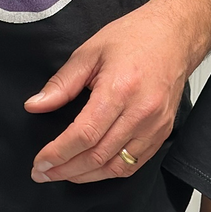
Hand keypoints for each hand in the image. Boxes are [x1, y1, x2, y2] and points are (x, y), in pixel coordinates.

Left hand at [26, 0, 194, 184]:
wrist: (175, 36)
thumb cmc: (134, 38)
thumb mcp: (89, 53)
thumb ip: (62, 84)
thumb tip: (35, 105)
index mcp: (119, 90)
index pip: (83, 135)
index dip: (58, 154)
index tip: (40, 163)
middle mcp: (140, 112)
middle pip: (97, 156)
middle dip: (65, 170)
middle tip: (43, 173)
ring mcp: (155, 125)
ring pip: (116, 166)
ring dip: (85, 176)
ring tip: (63, 174)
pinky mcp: (162, 132)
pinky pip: (134, 163)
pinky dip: (109, 172)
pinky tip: (91, 170)